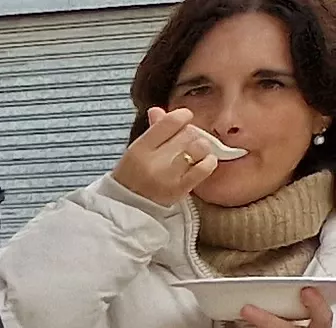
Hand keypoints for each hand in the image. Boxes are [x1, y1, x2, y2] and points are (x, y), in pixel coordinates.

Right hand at [114, 107, 235, 207]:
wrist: (128, 209)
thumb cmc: (132, 177)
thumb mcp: (136, 151)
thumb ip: (151, 131)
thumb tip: (157, 109)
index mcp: (139, 148)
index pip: (171, 121)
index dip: (182, 116)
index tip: (183, 120)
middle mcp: (153, 161)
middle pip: (188, 134)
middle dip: (190, 135)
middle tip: (185, 142)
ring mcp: (168, 176)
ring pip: (199, 147)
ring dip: (201, 147)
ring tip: (194, 153)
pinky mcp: (181, 189)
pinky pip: (205, 167)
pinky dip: (209, 162)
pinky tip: (204, 162)